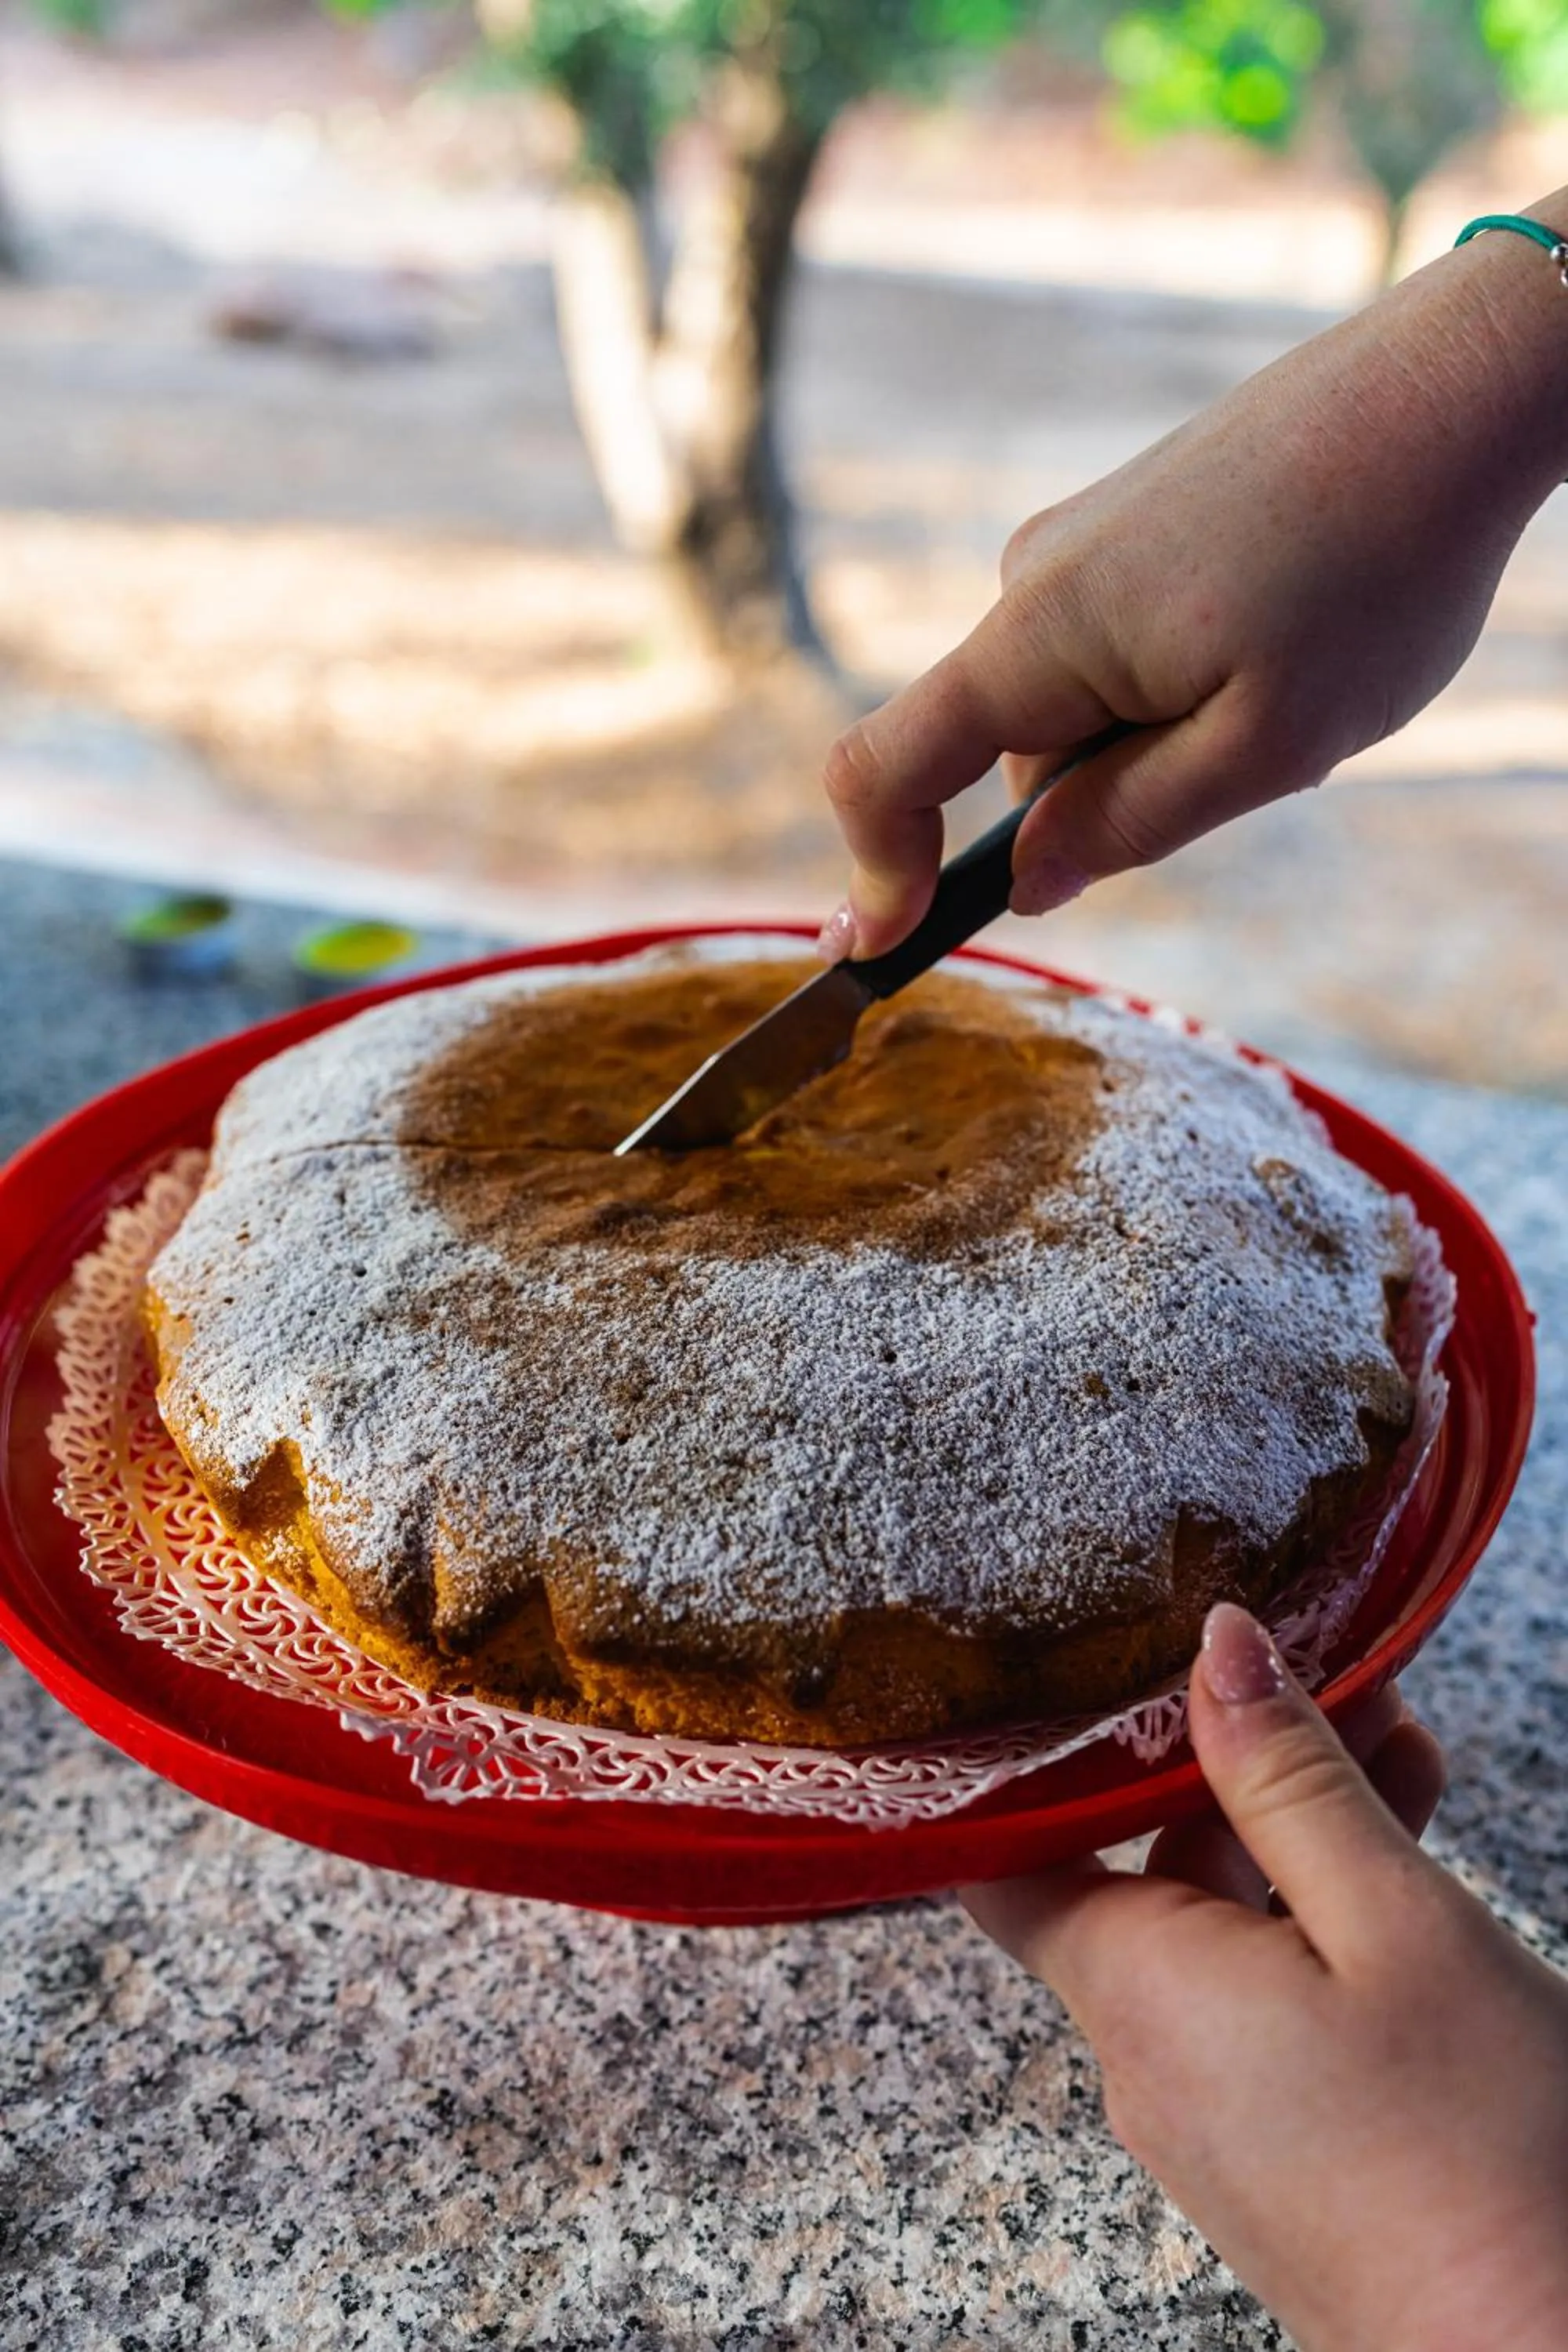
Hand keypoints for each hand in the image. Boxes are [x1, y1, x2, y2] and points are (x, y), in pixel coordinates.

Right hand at [820, 216, 1567, 957]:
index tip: (887, 945)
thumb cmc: (1380, 568)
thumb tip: (1024, 885)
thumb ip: (1125, 825)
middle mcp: (1032, 577)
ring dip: (1165, 739)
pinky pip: (1118, 651)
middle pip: (1010, 752)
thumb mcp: (1266, 746)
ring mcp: (1080, 541)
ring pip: (1079, 708)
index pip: (885, 767)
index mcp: (1042, 633)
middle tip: (1258, 757)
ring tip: (1297, 680)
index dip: (874, 868)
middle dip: (1106, 799)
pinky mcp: (1127, 522)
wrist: (1455, 386)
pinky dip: (1186, 684)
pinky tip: (1292, 634)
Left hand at [963, 1605, 1567, 2351]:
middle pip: (1143, 1871)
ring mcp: (1213, 2118)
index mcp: (1136, 1990)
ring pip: (1223, 1930)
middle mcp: (1147, 2059)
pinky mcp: (1278, 2156)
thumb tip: (1213, 1645)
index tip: (1091, 1663)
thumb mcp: (1396, 1924)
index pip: (1003, 1856)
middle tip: (1343, 1685)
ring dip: (1298, 1836)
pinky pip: (1265, 2004)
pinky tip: (1410, 1865)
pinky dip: (1320, 1923)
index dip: (1031, 1757)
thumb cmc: (1489, 2162)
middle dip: (1235, 1767)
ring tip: (1406, 1753)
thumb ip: (1289, 1778)